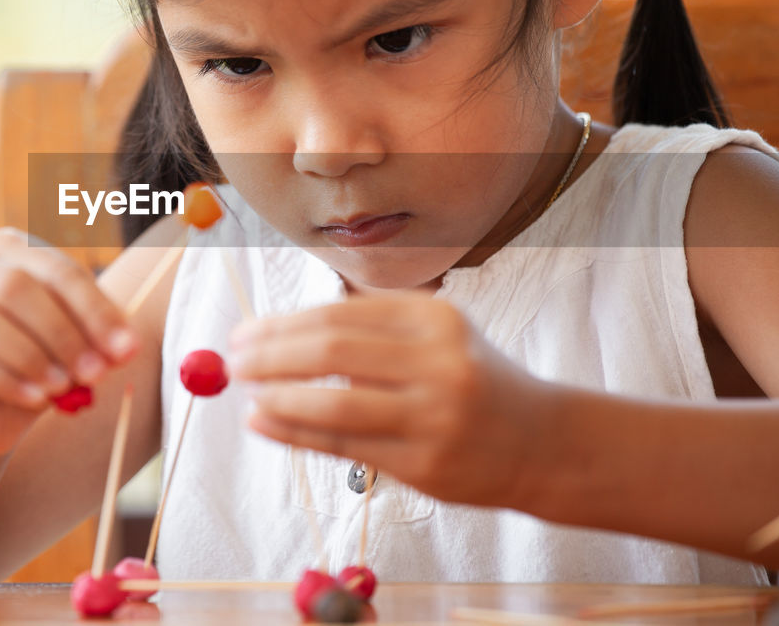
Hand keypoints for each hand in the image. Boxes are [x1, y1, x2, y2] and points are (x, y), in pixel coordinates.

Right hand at [0, 227, 139, 455]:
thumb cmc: (38, 365)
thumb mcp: (74, 344)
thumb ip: (96, 337)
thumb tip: (126, 347)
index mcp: (5, 250)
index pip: (54, 268)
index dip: (94, 308)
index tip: (126, 349)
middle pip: (14, 286)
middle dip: (63, 331)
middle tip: (96, 372)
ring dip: (31, 354)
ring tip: (64, 387)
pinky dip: (4, 379)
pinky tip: (34, 399)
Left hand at [230, 294, 552, 508]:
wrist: (544, 444)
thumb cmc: (473, 383)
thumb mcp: (436, 338)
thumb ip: (371, 332)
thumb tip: (277, 335)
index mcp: (435, 318)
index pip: (340, 313)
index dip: (283, 323)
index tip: (244, 332)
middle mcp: (438, 361)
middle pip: (332, 351)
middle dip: (271, 355)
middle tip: (234, 361)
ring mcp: (435, 415)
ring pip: (334, 402)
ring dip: (277, 397)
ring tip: (247, 395)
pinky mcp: (427, 465)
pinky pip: (345, 446)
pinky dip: (296, 433)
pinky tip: (265, 423)